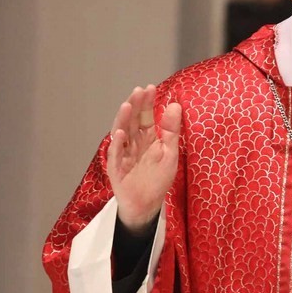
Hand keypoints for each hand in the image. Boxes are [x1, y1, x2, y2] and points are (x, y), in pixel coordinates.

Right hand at [107, 85, 181, 232]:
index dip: (146, 103)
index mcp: (147, 139)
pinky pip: (116, 154)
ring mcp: (123, 155)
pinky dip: (118, 144)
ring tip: (128, 105)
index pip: (146, 116)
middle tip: (138, 91)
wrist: (147, 204)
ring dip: (123, 119)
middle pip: (132, 121)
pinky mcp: (116, 168)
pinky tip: (121, 133)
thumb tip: (174, 105)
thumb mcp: (170, 153)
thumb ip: (171, 131)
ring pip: (121, 133)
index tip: (149, 88)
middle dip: (135, 106)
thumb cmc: (158, 179)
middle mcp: (133, 143)